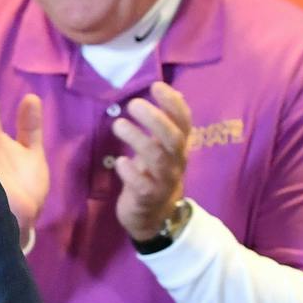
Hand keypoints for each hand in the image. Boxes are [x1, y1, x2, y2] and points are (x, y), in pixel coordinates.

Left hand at [112, 82, 191, 241]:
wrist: (154, 216)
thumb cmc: (154, 174)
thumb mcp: (163, 148)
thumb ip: (167, 122)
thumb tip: (173, 91)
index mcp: (179, 147)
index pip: (184, 122)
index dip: (173, 103)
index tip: (156, 85)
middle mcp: (176, 162)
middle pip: (173, 138)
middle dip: (155, 119)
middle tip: (133, 104)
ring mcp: (164, 181)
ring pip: (156, 158)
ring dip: (137, 139)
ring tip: (118, 125)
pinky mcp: (148, 198)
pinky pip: (142, 185)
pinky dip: (130, 171)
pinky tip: (119, 161)